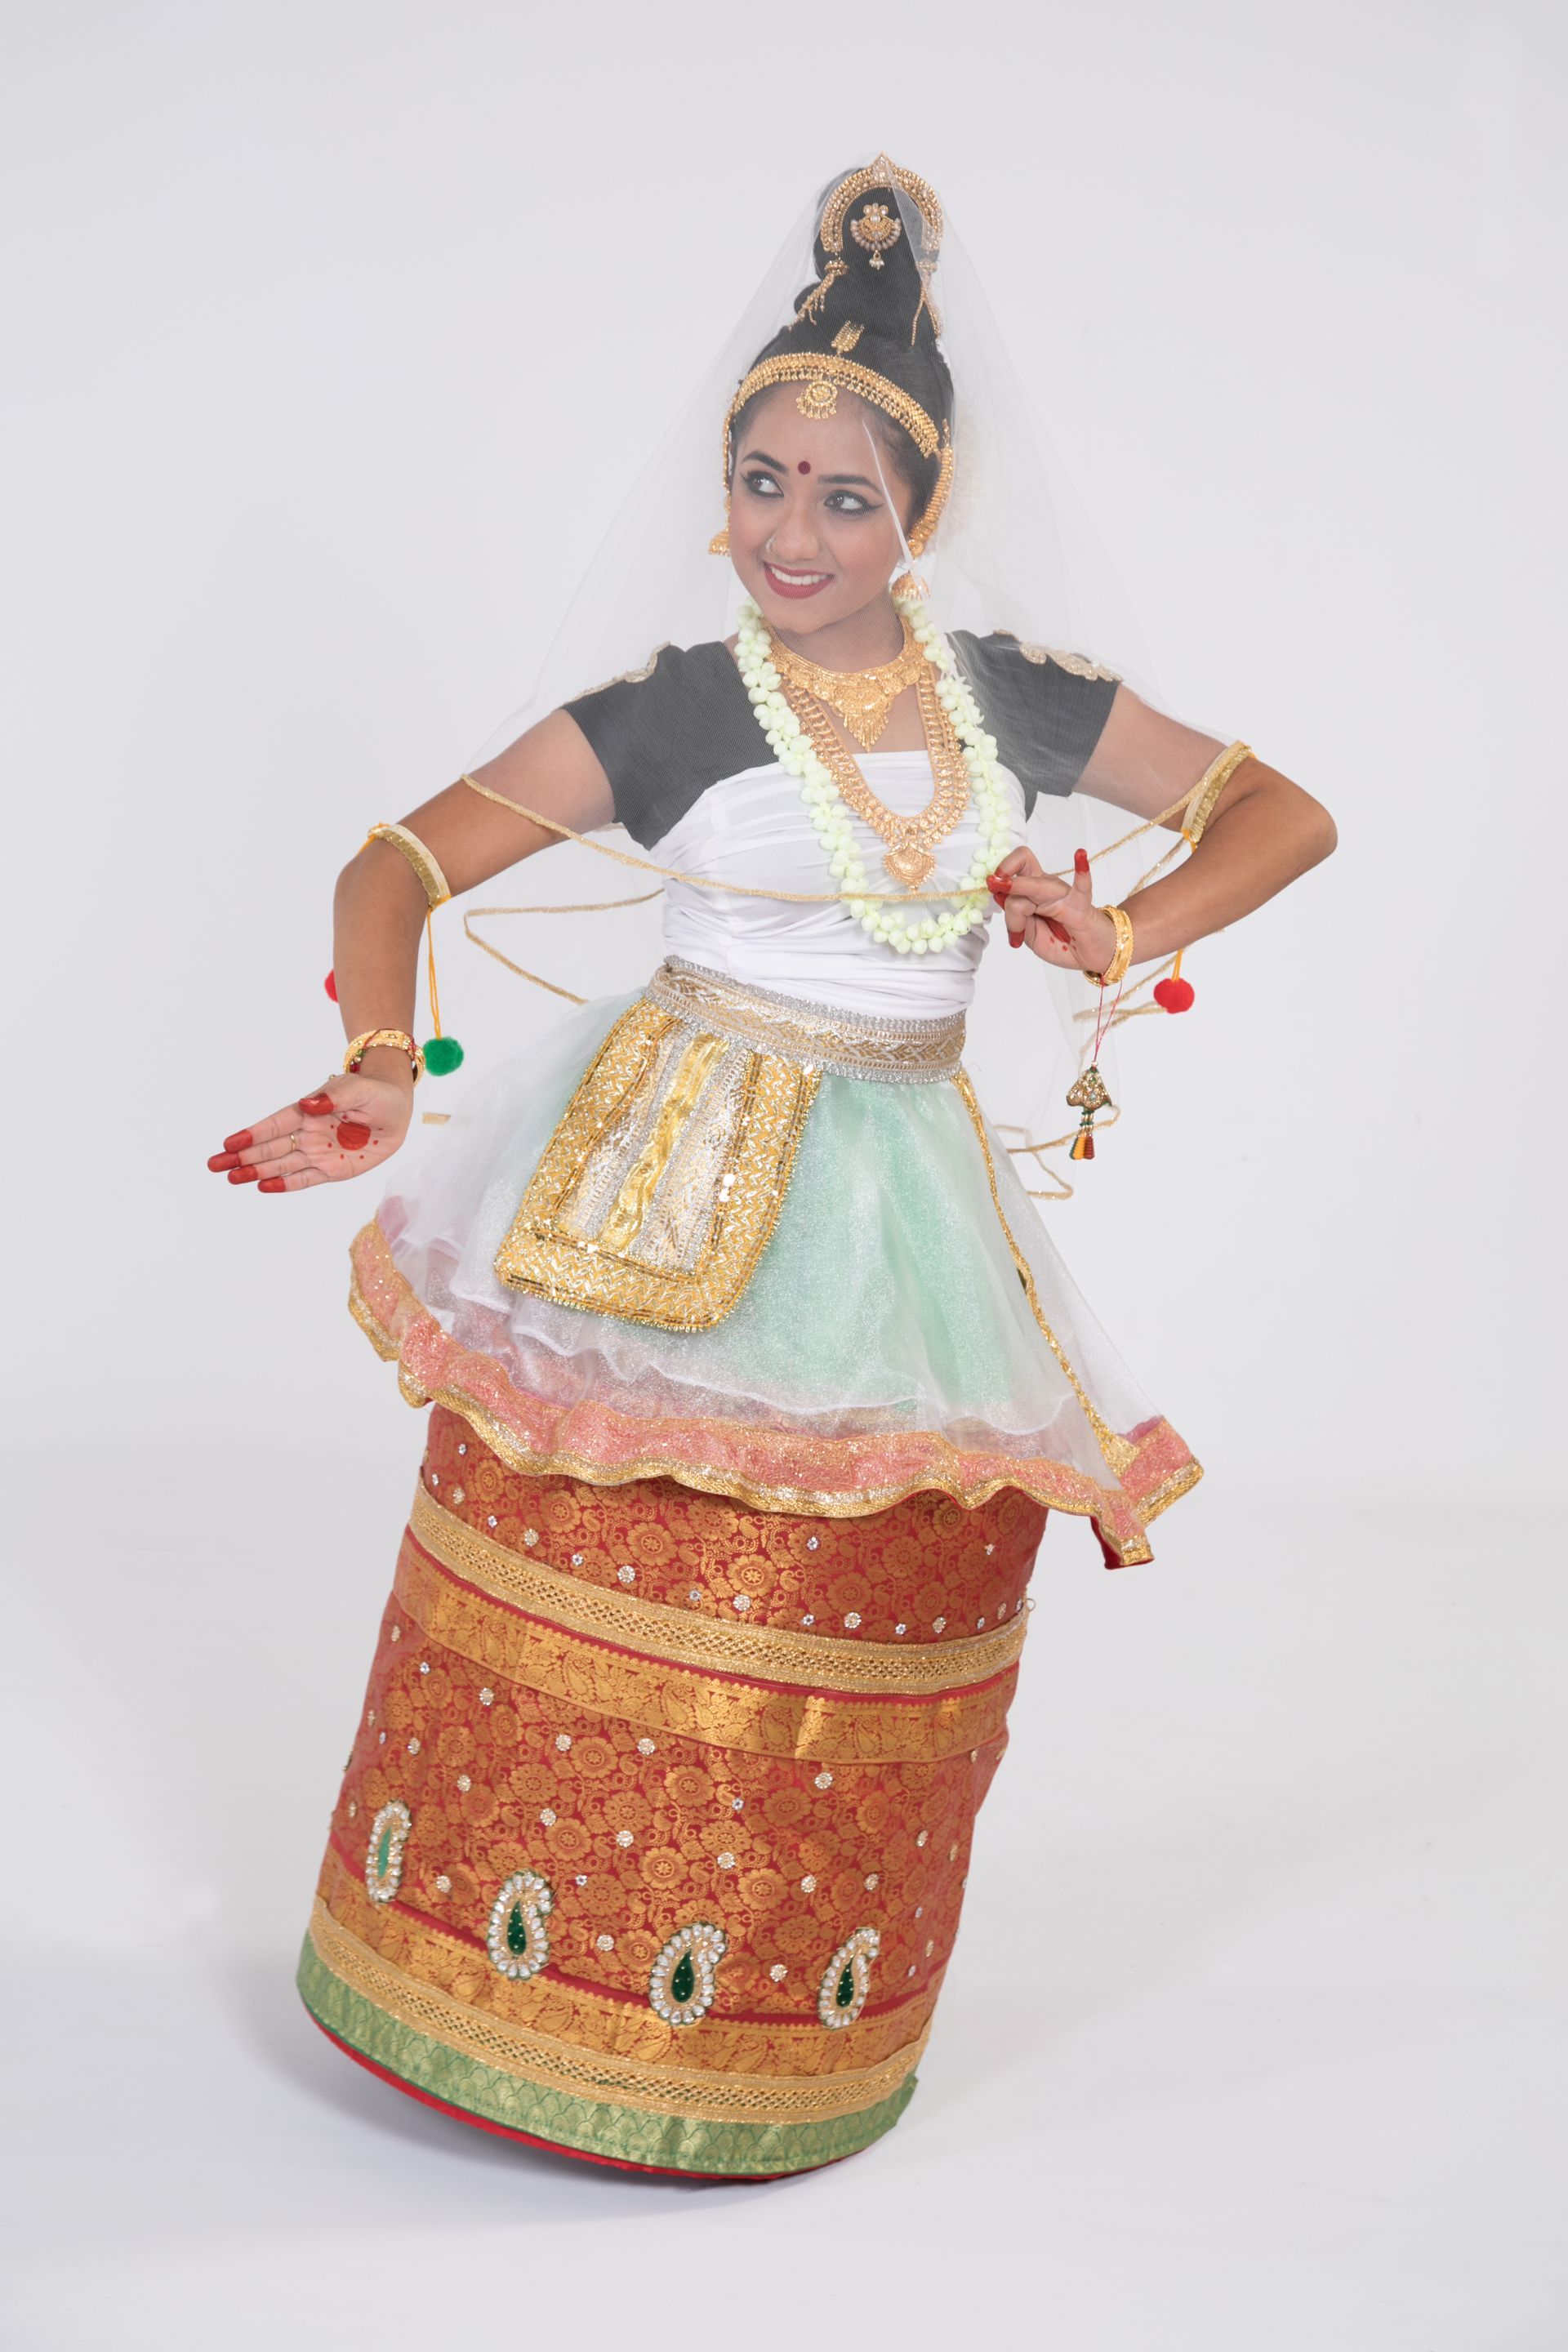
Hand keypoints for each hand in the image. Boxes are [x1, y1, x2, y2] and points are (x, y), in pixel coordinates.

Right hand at [206, 1072, 412, 1192]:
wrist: (397, 1111)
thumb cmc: (376, 1093)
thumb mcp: (359, 1090)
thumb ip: (334, 1097)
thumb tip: (307, 1103)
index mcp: (309, 1111)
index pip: (276, 1124)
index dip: (253, 1133)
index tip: (229, 1142)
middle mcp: (308, 1133)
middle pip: (270, 1147)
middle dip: (243, 1156)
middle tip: (215, 1165)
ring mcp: (318, 1152)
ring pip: (282, 1164)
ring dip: (256, 1171)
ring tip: (231, 1178)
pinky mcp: (333, 1170)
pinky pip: (305, 1179)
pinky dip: (285, 1184)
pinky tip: (263, 1187)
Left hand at [987, 846, 1117, 973]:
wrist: (1090, 957)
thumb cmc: (1062, 944)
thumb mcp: (1029, 937)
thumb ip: (1016, 919)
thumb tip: (1000, 897)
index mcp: (1033, 892)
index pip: (1013, 871)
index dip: (1000, 877)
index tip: (992, 889)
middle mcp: (1047, 888)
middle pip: (1022, 869)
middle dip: (1005, 883)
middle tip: (998, 893)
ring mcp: (1064, 894)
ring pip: (1036, 886)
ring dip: (1020, 908)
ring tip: (1019, 934)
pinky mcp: (1081, 905)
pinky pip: (1081, 886)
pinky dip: (1081, 871)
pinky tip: (1080, 855)